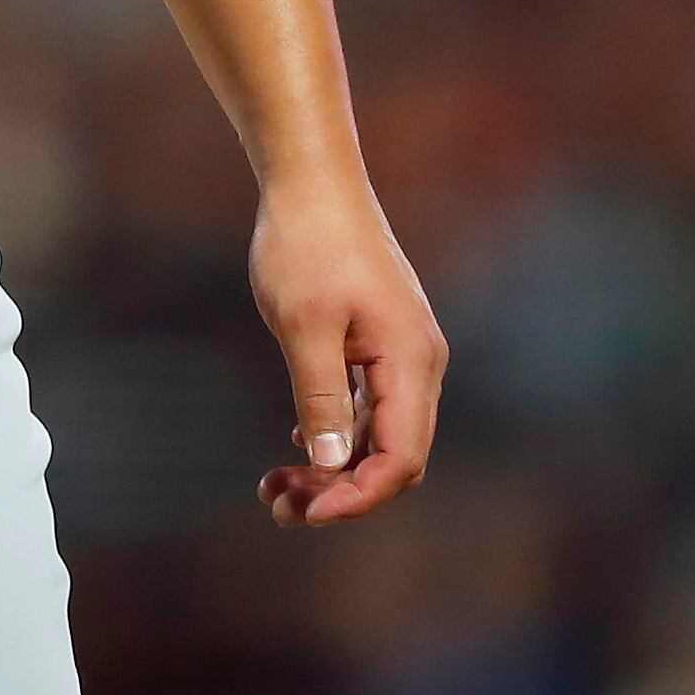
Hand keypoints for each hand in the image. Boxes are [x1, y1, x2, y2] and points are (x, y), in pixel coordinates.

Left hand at [247, 172, 443, 526]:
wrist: (313, 182)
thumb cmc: (307, 245)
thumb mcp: (304, 324)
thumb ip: (322, 396)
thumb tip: (331, 467)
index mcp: (410, 362)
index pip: (401, 459)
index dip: (358, 497)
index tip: (306, 512)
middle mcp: (418, 364)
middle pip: (394, 458)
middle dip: (341, 493)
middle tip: (279, 507)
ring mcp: (402, 355)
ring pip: (378, 437)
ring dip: (334, 470)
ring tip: (275, 488)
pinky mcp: (380, 345)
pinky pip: (369, 410)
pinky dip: (336, 436)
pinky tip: (296, 447)